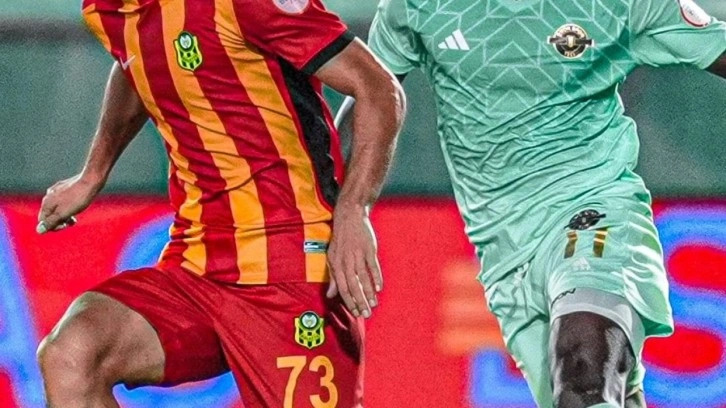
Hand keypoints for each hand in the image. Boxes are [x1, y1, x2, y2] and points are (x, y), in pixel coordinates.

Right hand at [37, 173, 102, 233]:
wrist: (90, 181)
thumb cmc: (78, 199)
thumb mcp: (63, 214)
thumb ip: (51, 222)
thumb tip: (39, 230)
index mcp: (46, 203)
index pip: (43, 221)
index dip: (54, 227)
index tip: (66, 225)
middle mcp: (48, 195)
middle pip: (49, 214)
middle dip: (59, 220)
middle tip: (73, 221)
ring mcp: (56, 190)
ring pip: (57, 207)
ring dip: (65, 214)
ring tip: (75, 215)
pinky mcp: (64, 186)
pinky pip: (63, 200)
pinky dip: (68, 206)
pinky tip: (76, 205)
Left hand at [326, 203, 382, 317]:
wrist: (350, 216)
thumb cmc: (340, 239)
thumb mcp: (332, 257)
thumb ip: (332, 277)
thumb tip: (329, 295)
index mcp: (336, 264)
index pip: (342, 287)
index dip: (349, 301)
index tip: (355, 312)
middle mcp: (346, 261)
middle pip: (353, 285)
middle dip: (360, 301)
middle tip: (366, 314)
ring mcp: (358, 254)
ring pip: (363, 278)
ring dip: (368, 292)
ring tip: (373, 304)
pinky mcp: (369, 249)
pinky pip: (373, 266)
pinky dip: (376, 277)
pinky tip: (379, 288)